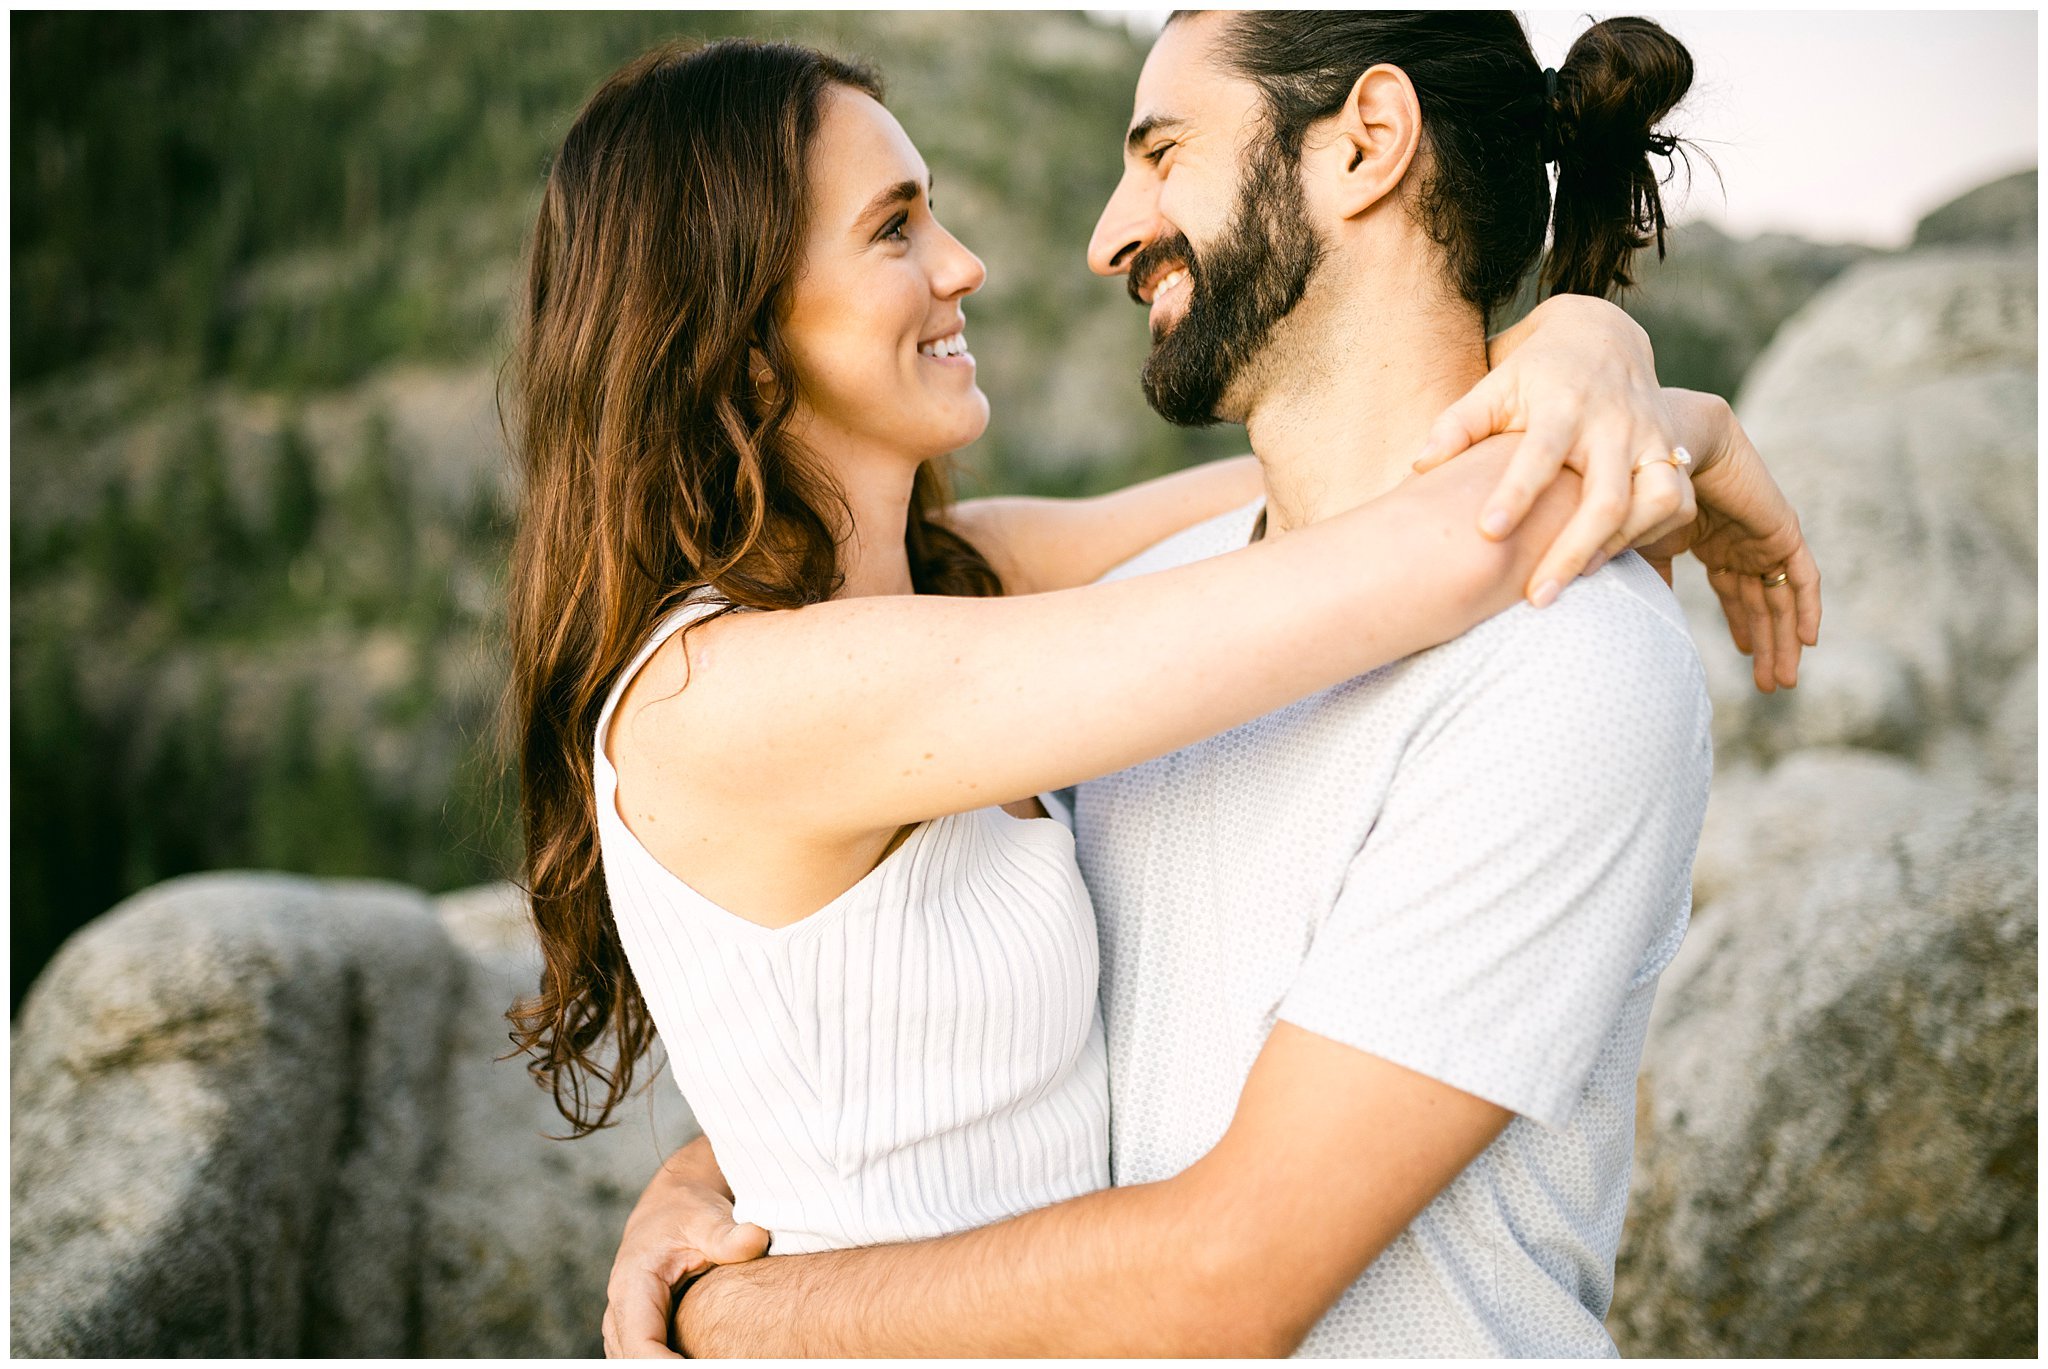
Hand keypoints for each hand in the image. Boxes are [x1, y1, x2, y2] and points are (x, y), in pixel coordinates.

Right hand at [601, 1136, 769, 1357]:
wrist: (672, 1204)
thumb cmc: (688, 1211)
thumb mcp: (709, 1218)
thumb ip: (730, 1235)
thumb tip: (756, 1239)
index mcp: (633, 1285)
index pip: (641, 1344)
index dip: (666, 1367)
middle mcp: (621, 1308)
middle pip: (633, 1362)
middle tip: (724, 1366)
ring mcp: (624, 1322)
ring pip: (633, 1363)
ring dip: (665, 1367)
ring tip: (717, 1361)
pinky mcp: (638, 1329)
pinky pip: (641, 1359)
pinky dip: (666, 1364)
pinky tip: (702, 1360)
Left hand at [1415, 294, 1682, 604]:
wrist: (1603, 338)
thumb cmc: (1535, 373)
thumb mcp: (1495, 386)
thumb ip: (1458, 425)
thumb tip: (1420, 465)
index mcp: (1563, 405)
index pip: (1541, 454)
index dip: (1517, 494)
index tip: (1488, 531)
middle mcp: (1614, 423)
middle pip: (1605, 498)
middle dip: (1572, 552)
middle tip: (1536, 598)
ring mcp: (1650, 438)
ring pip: (1652, 504)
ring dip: (1614, 548)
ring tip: (1572, 582)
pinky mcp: (1672, 452)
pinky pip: (1675, 504)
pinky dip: (1646, 536)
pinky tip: (1604, 558)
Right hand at [1636, 391, 1820, 691]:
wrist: (1667, 447)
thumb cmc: (1643, 489)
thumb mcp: (1642, 548)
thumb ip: (1648, 582)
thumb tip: (1638, 621)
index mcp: (1713, 544)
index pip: (1735, 596)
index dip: (1741, 629)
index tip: (1741, 663)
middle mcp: (1742, 543)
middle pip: (1762, 603)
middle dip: (1766, 645)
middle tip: (1768, 685)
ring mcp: (1763, 538)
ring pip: (1781, 599)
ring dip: (1782, 640)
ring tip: (1781, 681)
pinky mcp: (1781, 531)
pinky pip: (1802, 577)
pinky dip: (1806, 608)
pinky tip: (1806, 642)